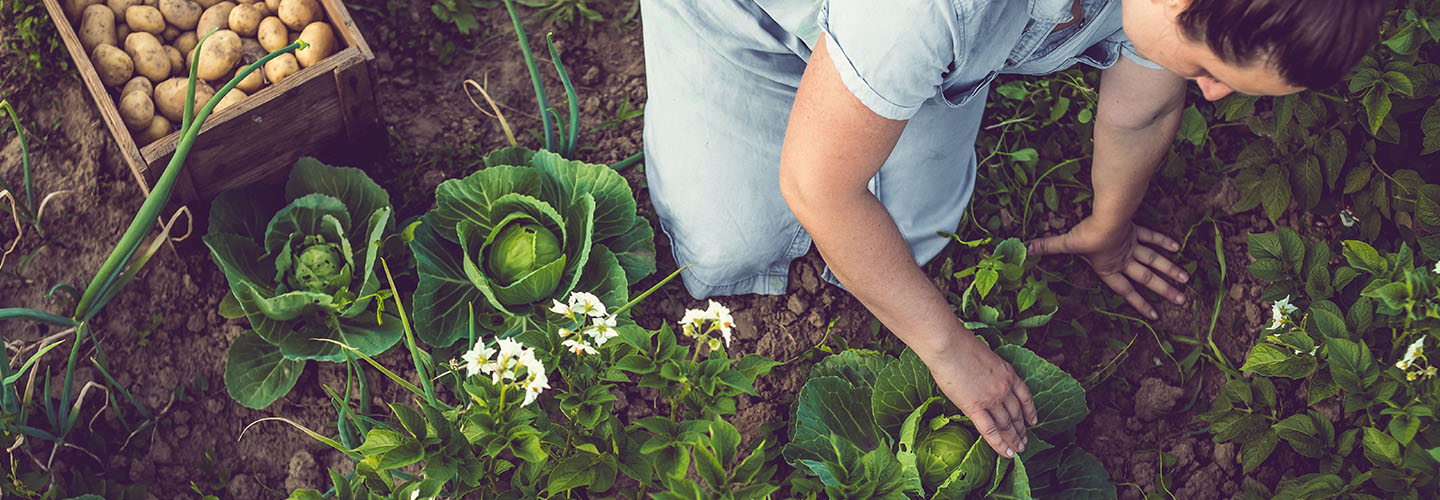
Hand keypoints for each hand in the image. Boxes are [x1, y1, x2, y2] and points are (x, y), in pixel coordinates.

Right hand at [919, 332, 1036, 458]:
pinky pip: (990, 430)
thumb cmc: (960, 345)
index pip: (1025, 397)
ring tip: (1017, 450)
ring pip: (1007, 425)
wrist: (949, 345)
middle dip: (1022, 430)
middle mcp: (1004, 388)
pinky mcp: (974, 407)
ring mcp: (991, 399)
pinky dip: (999, 444)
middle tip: (1024, 442)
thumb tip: (984, 381)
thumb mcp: (986, 356)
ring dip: (1013, 439)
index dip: (1030, 411)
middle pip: (1016, 414)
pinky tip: (1005, 453)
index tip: (1033, 421)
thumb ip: (990, 372)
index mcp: (1008, 373)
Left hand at [1028, 217, 1188, 319]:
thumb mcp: (1066, 243)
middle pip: (1148, 278)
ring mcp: (1133, 245)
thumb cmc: (1087, 235)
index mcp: (1110, 268)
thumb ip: (1048, 247)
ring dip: (1170, 270)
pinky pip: (1152, 237)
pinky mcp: (1136, 230)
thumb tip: (1026, 249)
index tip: (1155, 315)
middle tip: (1182, 300)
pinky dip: (1163, 242)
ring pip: (1155, 261)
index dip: (1140, 303)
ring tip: (1186, 281)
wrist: (1107, 217)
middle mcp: (1125, 260)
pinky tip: (1176, 247)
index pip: (1126, 291)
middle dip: (1164, 290)